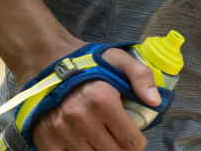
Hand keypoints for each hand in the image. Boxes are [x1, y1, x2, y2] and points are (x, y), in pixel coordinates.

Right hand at [30, 47, 161, 150]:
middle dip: (120, 148)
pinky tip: (81, 140)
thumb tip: (154, 101)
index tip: (135, 138)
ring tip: (100, 136)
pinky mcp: (46, 139)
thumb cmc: (86, 62)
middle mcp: (81, 119)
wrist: (47, 61)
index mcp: (102, 100)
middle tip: (118, 137)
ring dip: (99, 150)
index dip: (137, 142)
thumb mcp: (118, 58)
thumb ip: (141, 76)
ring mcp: (62, 131)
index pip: (131, 142)